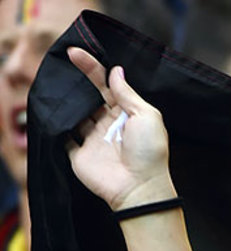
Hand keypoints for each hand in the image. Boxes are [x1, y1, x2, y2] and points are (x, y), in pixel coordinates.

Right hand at [65, 47, 174, 211]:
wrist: (139, 189)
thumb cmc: (149, 153)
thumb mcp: (147, 116)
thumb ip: (128, 94)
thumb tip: (115, 71)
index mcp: (125, 115)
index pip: (106, 86)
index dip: (92, 68)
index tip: (76, 52)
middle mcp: (108, 126)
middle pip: (89, 97)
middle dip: (77, 79)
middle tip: (65, 60)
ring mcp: (92, 140)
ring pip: (75, 114)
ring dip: (67, 100)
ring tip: (59, 83)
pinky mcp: (79, 155)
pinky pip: (64, 137)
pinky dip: (57, 125)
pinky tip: (53, 110)